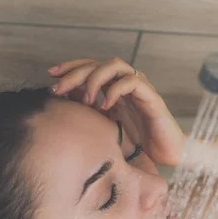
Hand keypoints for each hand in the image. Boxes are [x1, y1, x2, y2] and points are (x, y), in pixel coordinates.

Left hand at [47, 57, 186, 166]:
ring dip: (95, 78)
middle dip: (75, 73)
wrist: (167, 155)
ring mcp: (140, 89)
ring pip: (115, 65)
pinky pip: (132, 82)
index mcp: (114, 89)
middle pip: (98, 63)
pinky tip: (105, 106)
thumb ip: (90, 113)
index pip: (90, 67)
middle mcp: (126, 84)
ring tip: (86, 99)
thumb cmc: (140, 143)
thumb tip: (64, 100)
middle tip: (58, 88)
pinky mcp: (152, 98)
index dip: (70, 67)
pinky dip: (115, 90)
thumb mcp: (107, 127)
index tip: (50, 76)